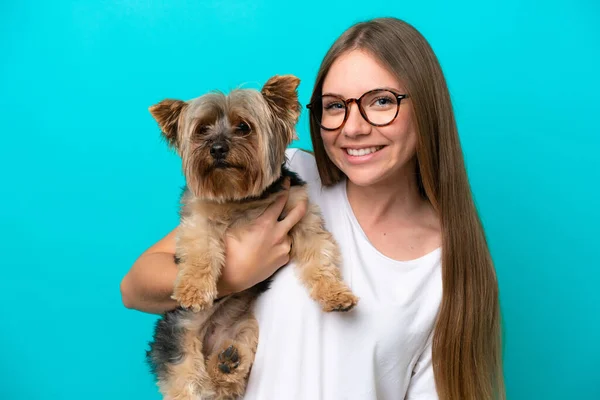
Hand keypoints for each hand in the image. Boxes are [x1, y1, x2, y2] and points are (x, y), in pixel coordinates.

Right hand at [219, 179, 307, 293]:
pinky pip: (285, 247)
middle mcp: (279, 233)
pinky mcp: (284, 259)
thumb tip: (249, 203)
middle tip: (303, 196)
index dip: (285, 189)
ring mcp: (284, 247)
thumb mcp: (234, 226)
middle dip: (302, 203)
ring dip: (283, 230)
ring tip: (271, 235)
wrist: (233, 277)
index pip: (280, 200)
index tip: (288, 182)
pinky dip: (280, 244)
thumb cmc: (230, 251)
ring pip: (288, 233)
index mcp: (266, 222)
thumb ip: (246, 214)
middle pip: (297, 214)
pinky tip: (268, 248)